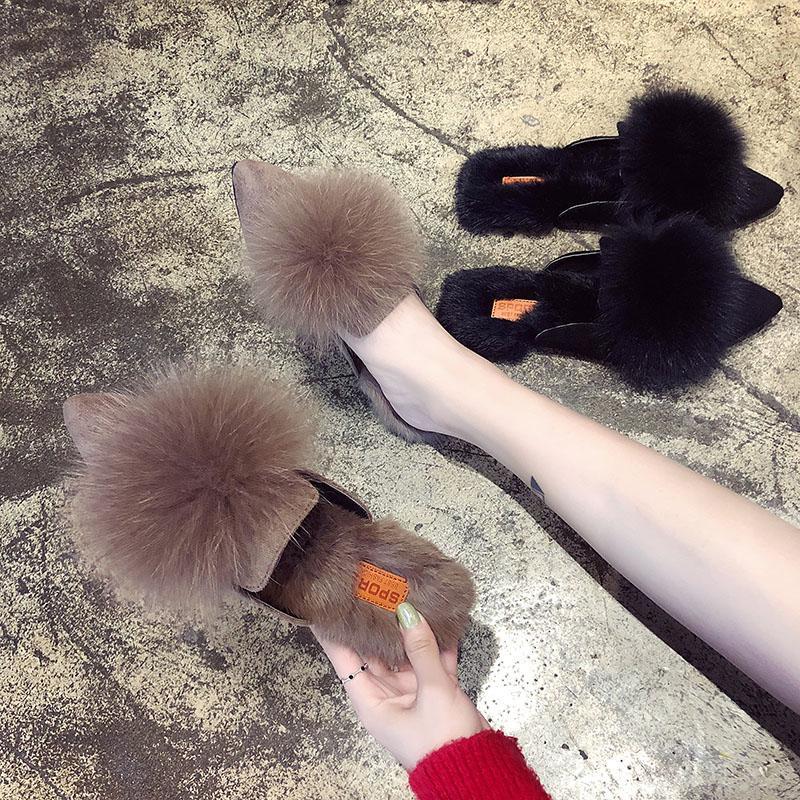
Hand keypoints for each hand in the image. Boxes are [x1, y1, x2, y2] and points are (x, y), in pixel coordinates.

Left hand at [314, 602, 488, 769]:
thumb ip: (421, 649)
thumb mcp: (433, 691)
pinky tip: (441, 619)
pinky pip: (431, 662)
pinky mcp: (434, 694)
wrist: (478, 773)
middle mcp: (386, 696)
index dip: (335, 633)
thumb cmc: (443, 742)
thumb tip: (407, 612)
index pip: (344, 660)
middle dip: (376, 623)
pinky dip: (437, 644)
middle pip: (375, 652)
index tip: (327, 606)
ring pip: (405, 654)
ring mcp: (410, 694)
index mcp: (371, 702)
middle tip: (373, 589)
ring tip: (407, 595)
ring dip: (409, 630)